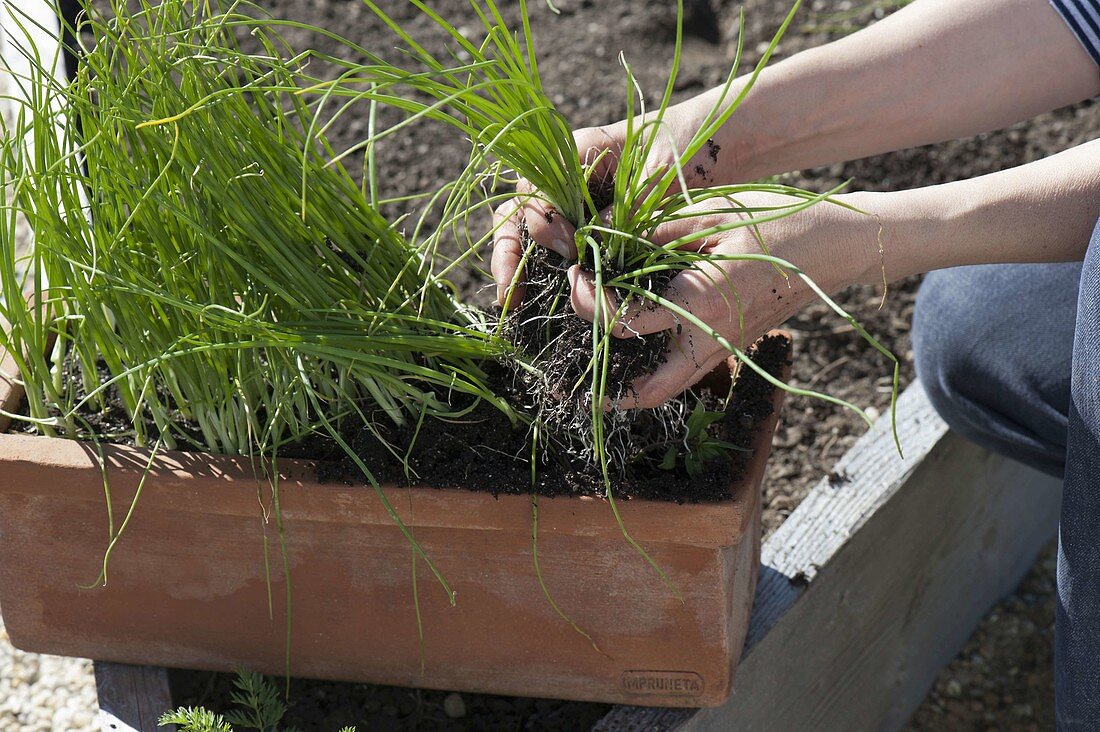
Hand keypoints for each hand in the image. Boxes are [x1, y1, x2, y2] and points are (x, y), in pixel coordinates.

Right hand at [491, 99, 724, 306]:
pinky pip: (553, 251)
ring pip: (527, 235)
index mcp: (576, 152)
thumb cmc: (687, 148)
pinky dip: (541, 274)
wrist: (715, 147)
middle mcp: (565, 179)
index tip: (567, 246)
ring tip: (515, 303)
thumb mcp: (659, 172)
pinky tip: (536, 301)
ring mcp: (573, 205)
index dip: (542, 221)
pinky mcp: (587, 228)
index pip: (534, 187)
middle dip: (508, 253)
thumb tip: (587, 241)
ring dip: (517, 268)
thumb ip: (622, 205)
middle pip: (517, 213)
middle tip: (513, 293)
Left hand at [565, 192, 875, 407]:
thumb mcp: (708, 212)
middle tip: (567, 356)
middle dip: (599, 378)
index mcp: (699, 301)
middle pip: (642, 388)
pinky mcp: (729, 351)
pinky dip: (649, 379)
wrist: (832, 247)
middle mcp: (709, 340)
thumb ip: (650, 229)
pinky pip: (681, 378)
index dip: (587, 300)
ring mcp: (723, 352)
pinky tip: (626, 361)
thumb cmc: (773, 222)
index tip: (575, 274)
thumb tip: (598, 235)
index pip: (623, 319)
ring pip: (663, 393)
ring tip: (587, 376)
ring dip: (624, 392)